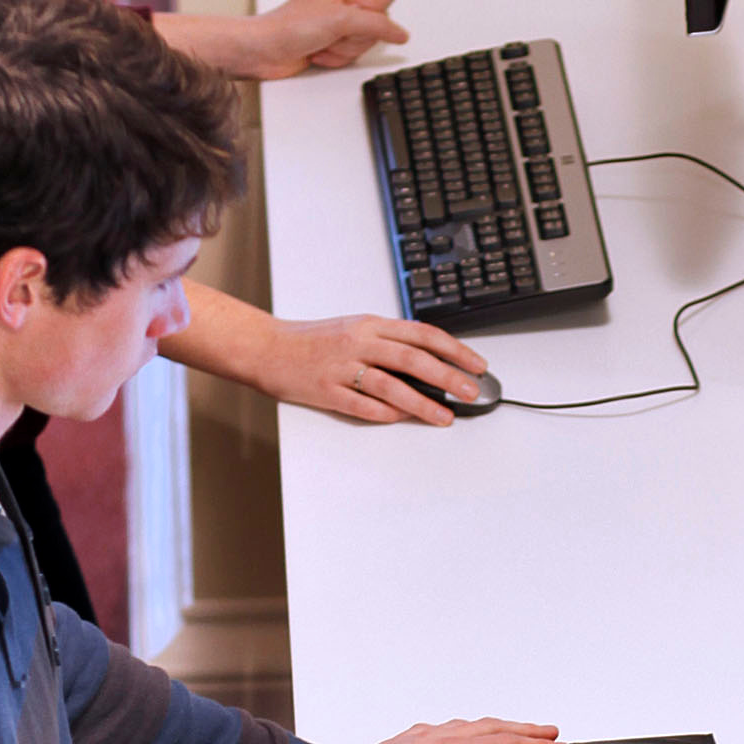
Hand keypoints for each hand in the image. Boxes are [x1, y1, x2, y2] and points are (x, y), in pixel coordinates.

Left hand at [245, 0, 406, 76]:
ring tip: (324, 42)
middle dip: (357, 34)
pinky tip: (320, 52)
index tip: (358, 15)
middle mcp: (343, 1)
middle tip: (336, 31)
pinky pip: (352, 54)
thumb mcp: (340, 20)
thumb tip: (400, 33)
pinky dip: (337, 58)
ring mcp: (338, 24)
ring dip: (345, 48)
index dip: (377, 8)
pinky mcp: (332, 43)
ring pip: (366, 40)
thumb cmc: (288, 26)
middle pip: (379, 21)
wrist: (263, 51)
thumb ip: (377, 25)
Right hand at [255, 310, 490, 427]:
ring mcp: (341, 367)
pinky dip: (383, 413)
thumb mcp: (356, 330)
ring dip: (421, 403)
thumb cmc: (314, 342)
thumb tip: (430, 361)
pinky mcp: (325, 391)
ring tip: (445, 416)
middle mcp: (359, 342)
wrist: (267, 348)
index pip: (422, 334)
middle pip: (412, 358)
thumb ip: (389, 342)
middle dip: (447, 376)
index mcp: (370, 325)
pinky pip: (360, 405)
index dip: (454, 349)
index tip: (476, 364)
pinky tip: (401, 419)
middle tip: (470, 391)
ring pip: (390, 385)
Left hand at [347, 719, 562, 743]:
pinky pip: (453, 730)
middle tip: (550, 733)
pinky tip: (466, 738)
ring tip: (517, 733)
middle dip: (526, 731)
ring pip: (473, 727)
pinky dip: (474, 731)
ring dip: (501, 729)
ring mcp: (424, 739)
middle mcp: (441, 738)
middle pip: (494, 730)